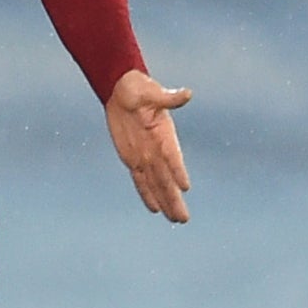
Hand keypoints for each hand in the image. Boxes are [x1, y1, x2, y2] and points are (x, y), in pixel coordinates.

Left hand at [105, 68, 191, 222]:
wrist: (121, 90)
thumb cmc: (138, 88)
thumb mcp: (150, 90)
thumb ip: (167, 97)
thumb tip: (187, 93)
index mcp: (164, 134)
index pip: (172, 155)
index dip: (177, 170)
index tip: (185, 186)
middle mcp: (157, 149)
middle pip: (166, 178)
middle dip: (173, 198)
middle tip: (183, 219)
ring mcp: (145, 155)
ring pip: (155, 183)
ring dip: (164, 201)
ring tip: (176, 219)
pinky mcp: (132, 158)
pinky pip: (140, 179)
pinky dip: (146, 193)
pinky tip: (154, 208)